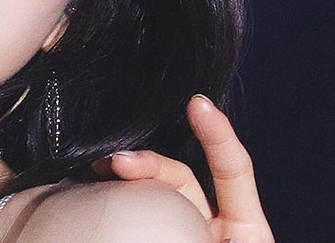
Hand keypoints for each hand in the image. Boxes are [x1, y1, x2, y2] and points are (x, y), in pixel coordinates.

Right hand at [91, 94, 273, 242]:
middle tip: (117, 161)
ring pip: (150, 191)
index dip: (218, 135)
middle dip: (149, 160)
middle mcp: (210, 225)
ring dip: (125, 175)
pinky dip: (109, 197)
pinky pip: (129, 214)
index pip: (233, 168)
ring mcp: (177, 230)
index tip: (198, 104)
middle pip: (180, 175)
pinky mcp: (145, 234)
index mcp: (245, 230)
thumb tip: (164, 193)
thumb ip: (209, 223)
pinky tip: (89, 188)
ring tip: (97, 170)